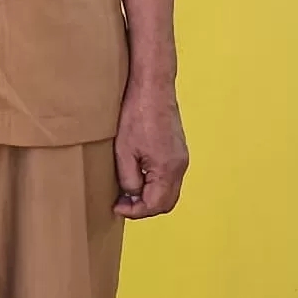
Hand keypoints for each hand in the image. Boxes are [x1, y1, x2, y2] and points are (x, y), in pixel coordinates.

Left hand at [113, 85, 188, 219]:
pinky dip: (156, 184)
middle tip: (123, 203)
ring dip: (150, 196)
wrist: (152, 86)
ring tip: (128, 191)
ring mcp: (181, 157)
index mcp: (168, 169)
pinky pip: (170, 176)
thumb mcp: (124, 151)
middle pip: (166, 202)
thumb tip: (132, 195)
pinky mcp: (178, 149)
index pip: (155, 205)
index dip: (135, 211)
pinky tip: (139, 176)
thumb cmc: (137, 114)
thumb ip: (129, 179)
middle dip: (144, 207)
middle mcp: (180, 166)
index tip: (117, 207)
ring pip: (169, 190)